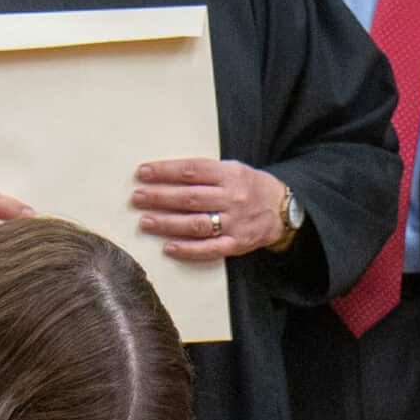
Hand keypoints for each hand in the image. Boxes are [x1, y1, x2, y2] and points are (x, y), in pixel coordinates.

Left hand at [132, 158, 286, 261]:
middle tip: (137, 197)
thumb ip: (204, 172)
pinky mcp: (237, 244)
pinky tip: (168, 247)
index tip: (143, 172)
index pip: (192, 171)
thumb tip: (165, 175)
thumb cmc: (249, 187)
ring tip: (145, 221)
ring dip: (167, 223)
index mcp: (230, 174)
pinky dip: (187, 249)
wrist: (282, 209)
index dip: (165, 171)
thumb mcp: (232, 169)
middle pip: (190, 197)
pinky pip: (209, 249)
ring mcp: (235, 222)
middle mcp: (232, 198)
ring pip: (196, 223)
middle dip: (160, 197)